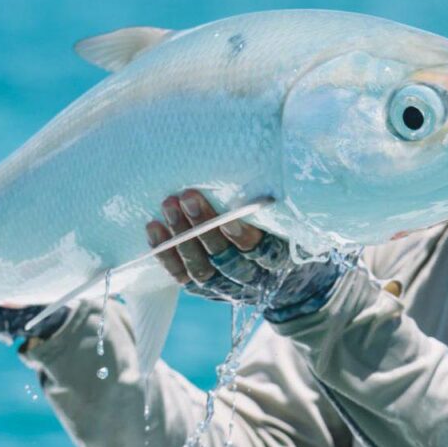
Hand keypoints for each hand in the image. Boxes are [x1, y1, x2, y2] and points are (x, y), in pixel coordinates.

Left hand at [147, 189, 344, 319]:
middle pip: (224, 258)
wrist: (291, 281)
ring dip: (180, 238)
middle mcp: (251, 278)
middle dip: (203, 228)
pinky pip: (182, 276)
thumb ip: (280, 203)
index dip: (241, 235)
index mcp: (277, 261)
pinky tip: (153, 229)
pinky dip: (166, 254)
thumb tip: (268, 157)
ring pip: (200, 269)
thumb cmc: (288, 236)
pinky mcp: (206, 289)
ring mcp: (226, 286)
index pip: (258, 251)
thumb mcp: (293, 221)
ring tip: (167, 207)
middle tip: (187, 197)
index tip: (229, 215)